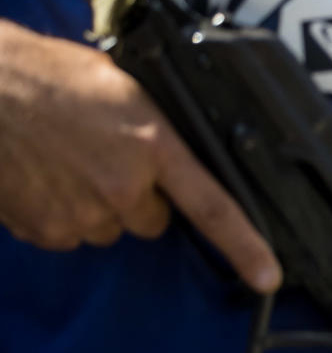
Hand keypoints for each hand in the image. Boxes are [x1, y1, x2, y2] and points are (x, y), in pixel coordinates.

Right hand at [0, 21, 279, 289]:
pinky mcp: (45, 229)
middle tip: (102, 157)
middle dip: (136, 197)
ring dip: (95, 204)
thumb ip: (154, 126)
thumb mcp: (118, 84)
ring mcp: (82, 212)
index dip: (245, 246)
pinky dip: (58, 213)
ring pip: (108, 227)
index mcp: (151, 145)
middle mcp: (123, 186)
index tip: (269, 278)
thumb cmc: (44, 75)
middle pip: (152, 219)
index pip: (212, 207)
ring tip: (63, 160)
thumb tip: (178, 152)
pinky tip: (41, 176)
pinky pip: (69, 235)